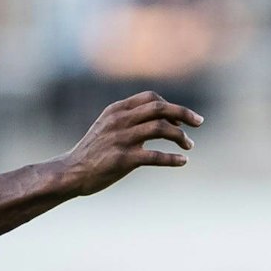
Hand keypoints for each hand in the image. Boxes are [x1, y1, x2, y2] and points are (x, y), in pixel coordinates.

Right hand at [56, 91, 203, 195]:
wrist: (71, 171)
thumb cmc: (93, 151)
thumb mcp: (107, 126)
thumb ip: (129, 119)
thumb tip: (160, 120)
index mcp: (117, 110)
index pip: (151, 98)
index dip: (171, 106)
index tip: (183, 118)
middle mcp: (120, 120)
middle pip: (159, 108)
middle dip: (183, 114)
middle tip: (199, 123)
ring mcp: (121, 139)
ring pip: (160, 129)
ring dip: (180, 137)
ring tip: (189, 146)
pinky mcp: (122, 160)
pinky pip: (154, 156)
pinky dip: (172, 158)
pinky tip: (182, 162)